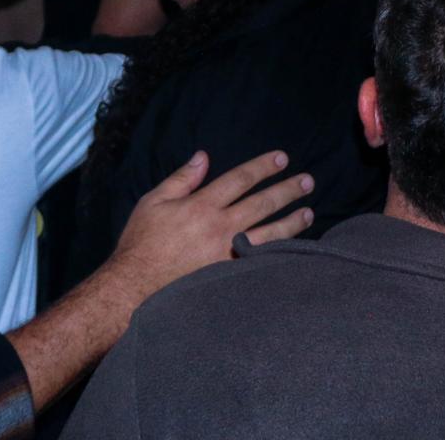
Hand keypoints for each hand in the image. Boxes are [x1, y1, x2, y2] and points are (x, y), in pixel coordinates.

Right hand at [107, 150, 313, 303]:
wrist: (135, 286)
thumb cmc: (141, 242)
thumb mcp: (154, 201)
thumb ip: (181, 179)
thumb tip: (203, 157)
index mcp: (202, 205)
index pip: (240, 179)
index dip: (262, 167)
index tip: (282, 158)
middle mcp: (220, 227)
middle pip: (262, 204)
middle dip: (287, 190)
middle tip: (308, 181)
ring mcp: (228, 254)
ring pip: (270, 234)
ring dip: (292, 222)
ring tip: (309, 212)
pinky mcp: (229, 275)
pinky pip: (262, 261)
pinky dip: (280, 253)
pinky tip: (293, 249)